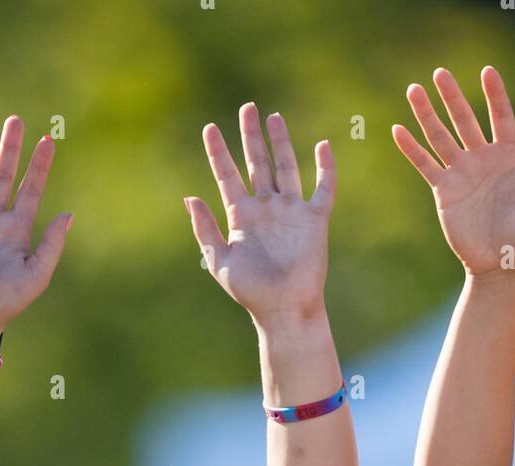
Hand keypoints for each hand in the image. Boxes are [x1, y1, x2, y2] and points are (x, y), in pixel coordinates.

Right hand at [0, 117, 71, 339]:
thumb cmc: (7, 302)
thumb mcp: (37, 274)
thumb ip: (52, 244)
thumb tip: (68, 214)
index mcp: (17, 230)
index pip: (31, 191)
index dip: (39, 167)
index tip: (49, 142)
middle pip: (3, 177)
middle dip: (11, 151)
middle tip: (17, 122)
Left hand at [185, 105, 332, 323]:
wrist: (284, 309)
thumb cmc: (251, 292)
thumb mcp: (220, 261)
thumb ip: (205, 229)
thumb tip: (190, 197)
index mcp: (241, 217)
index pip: (227, 176)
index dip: (218, 152)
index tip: (209, 129)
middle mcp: (265, 209)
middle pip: (257, 163)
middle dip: (250, 136)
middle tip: (247, 108)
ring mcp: (290, 212)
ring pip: (285, 168)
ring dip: (280, 143)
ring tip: (273, 117)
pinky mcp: (314, 220)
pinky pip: (323, 188)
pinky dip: (325, 168)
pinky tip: (323, 146)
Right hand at [393, 66, 514, 278]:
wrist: (503, 265)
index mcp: (510, 155)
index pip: (501, 116)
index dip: (494, 94)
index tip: (487, 72)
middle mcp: (484, 159)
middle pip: (465, 119)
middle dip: (452, 96)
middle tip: (440, 73)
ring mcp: (462, 173)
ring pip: (441, 137)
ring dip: (427, 114)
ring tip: (414, 90)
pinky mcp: (445, 191)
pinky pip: (426, 165)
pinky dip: (412, 149)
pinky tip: (398, 131)